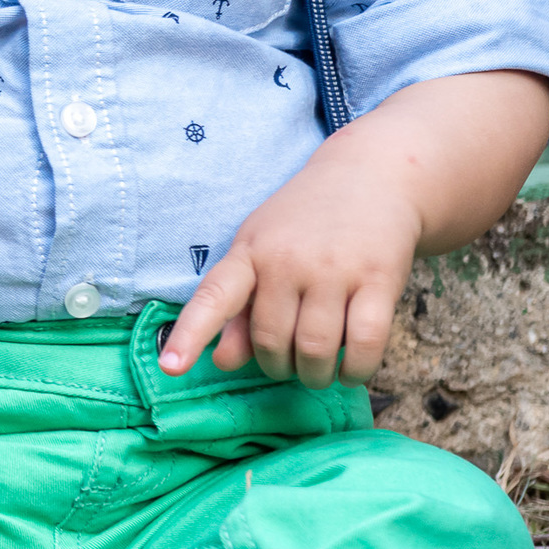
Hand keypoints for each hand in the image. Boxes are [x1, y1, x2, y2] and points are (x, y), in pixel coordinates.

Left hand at [158, 155, 419, 389]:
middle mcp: (286, 259)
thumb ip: (239, 307)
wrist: (370, 174)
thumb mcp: (261, 249)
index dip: (190, 335)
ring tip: (320, 368)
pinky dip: (356, 370)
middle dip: (279, 367)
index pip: (214, 296)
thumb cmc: (307, 221)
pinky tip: (351, 366)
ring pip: (315, 351)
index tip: (171, 367)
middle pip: (271, 343)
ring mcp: (333, 269)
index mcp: (250, 252)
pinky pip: (364, 345)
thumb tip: (223, 360)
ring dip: (316, 375)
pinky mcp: (378, 278)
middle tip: (290, 360)